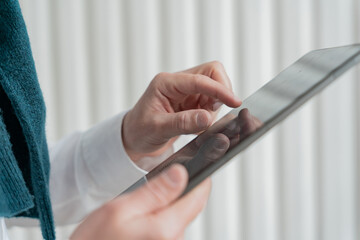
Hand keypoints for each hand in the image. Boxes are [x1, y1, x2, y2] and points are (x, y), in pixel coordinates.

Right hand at [70, 164, 210, 239]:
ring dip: (165, 205)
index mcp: (167, 228)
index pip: (198, 196)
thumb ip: (154, 192)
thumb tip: (180, 174)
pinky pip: (167, 228)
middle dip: (177, 191)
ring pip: (177, 217)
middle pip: (189, 206)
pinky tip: (139, 218)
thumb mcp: (120, 209)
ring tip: (140, 204)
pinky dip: (159, 217)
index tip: (199, 164)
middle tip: (156, 183)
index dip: (200, 177)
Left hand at [123, 61, 241, 166]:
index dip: (219, 89)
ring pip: (215, 87)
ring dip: (215, 105)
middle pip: (212, 73)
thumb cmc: (139, 130)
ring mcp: (186, 91)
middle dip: (221, 91)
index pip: (199, 79)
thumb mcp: (157, 128)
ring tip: (197, 124)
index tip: (234, 101)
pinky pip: (212, 101)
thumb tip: (207, 118)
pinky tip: (198, 124)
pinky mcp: (192, 101)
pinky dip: (212, 113)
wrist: (134, 138)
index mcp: (166, 83)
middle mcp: (178, 82)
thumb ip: (182, 123)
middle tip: (214, 113)